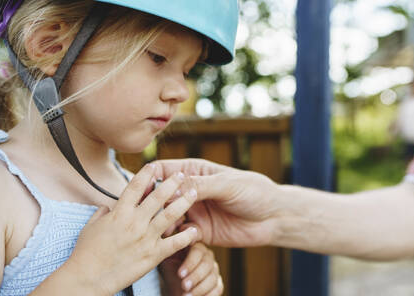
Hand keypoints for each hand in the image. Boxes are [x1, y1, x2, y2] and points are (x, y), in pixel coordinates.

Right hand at [64, 164, 198, 294]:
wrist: (88, 279)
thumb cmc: (85, 253)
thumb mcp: (90, 227)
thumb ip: (101, 213)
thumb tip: (106, 206)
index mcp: (119, 212)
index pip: (135, 186)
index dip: (146, 173)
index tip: (154, 165)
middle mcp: (134, 221)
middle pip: (157, 196)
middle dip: (172, 182)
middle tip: (182, 174)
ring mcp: (145, 238)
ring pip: (170, 215)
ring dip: (183, 202)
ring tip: (194, 193)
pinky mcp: (153, 255)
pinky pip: (174, 243)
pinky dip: (186, 236)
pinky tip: (195, 229)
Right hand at [155, 159, 280, 247]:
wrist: (273, 218)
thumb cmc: (253, 192)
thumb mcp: (227, 184)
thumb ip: (200, 186)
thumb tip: (173, 188)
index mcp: (193, 172)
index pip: (163, 171)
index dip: (149, 178)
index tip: (141, 190)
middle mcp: (189, 191)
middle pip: (160, 196)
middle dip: (151, 204)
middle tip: (146, 214)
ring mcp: (192, 212)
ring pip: (166, 217)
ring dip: (160, 224)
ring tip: (158, 230)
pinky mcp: (198, 232)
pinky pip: (179, 236)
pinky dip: (173, 239)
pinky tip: (173, 242)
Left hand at [160, 243, 223, 295]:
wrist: (173, 286)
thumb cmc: (169, 270)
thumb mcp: (166, 259)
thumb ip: (169, 249)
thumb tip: (169, 240)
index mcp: (195, 246)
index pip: (197, 251)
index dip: (190, 263)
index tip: (180, 274)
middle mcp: (207, 256)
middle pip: (207, 264)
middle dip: (195, 276)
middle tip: (184, 286)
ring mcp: (214, 269)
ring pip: (213, 277)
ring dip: (200, 288)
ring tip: (186, 295)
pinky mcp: (217, 282)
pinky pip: (218, 288)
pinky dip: (208, 294)